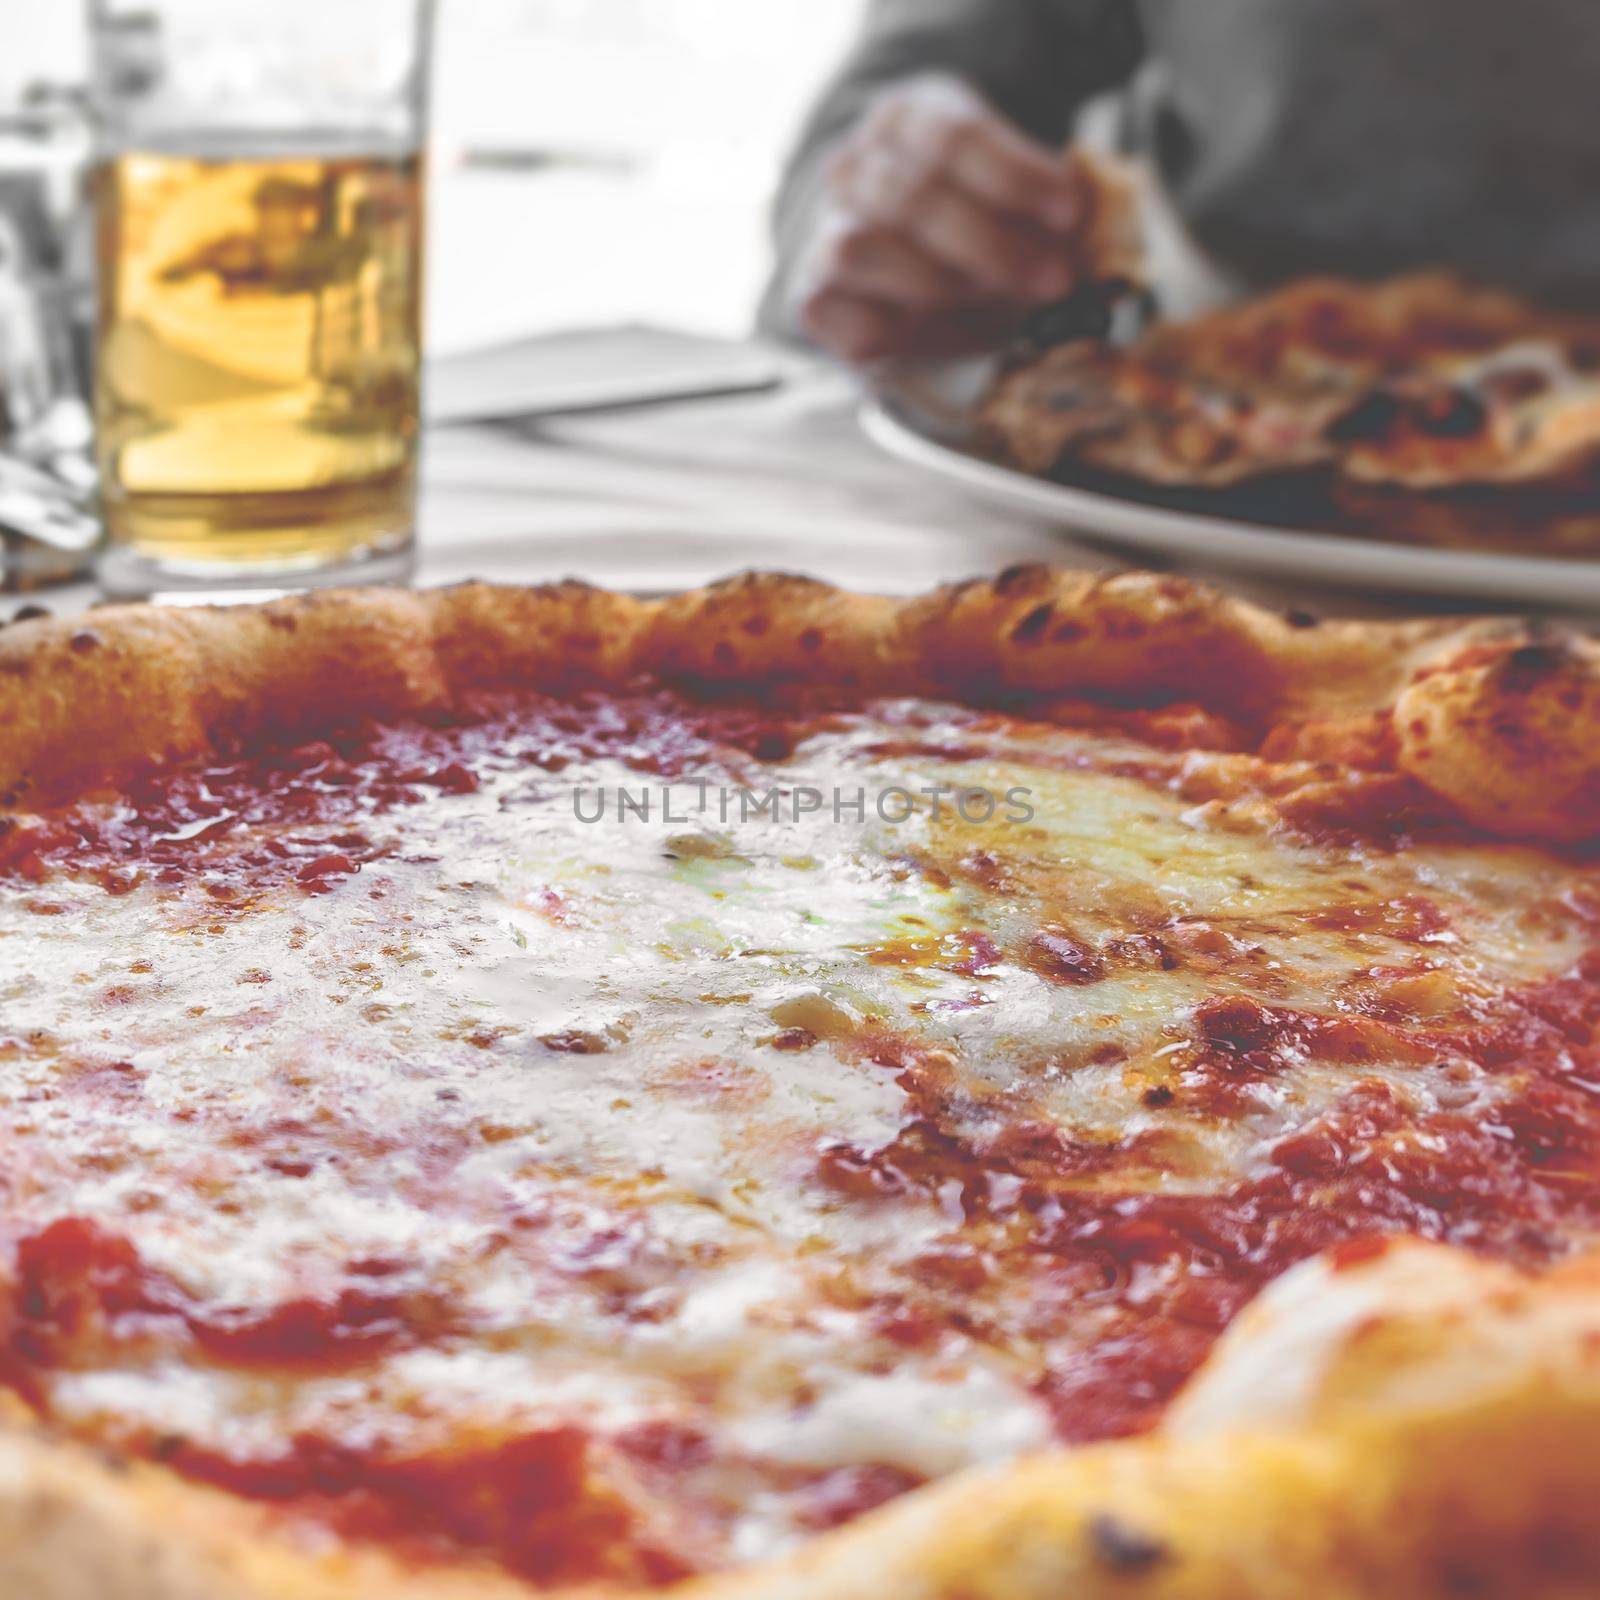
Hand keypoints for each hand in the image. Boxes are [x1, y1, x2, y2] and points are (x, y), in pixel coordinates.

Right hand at [791, 74, 1083, 363]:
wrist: (899, 247)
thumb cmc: (971, 216)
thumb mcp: (1007, 190)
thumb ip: (1043, 215)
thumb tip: (1090, 248)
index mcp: (904, 118)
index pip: (954, 138)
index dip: (1017, 177)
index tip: (1072, 215)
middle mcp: (853, 166)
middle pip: (913, 198)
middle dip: (992, 246)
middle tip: (1054, 280)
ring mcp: (824, 229)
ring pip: (860, 248)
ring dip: (942, 285)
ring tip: (1001, 307)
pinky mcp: (813, 297)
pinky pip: (839, 314)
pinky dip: (896, 331)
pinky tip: (947, 336)